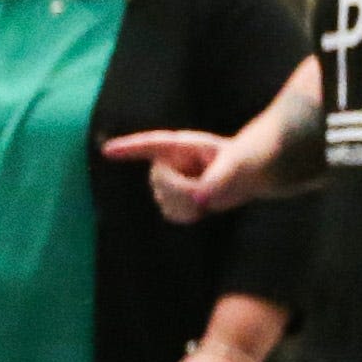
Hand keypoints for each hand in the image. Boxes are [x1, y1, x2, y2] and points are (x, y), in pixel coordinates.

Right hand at [107, 122, 267, 224]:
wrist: (255, 170)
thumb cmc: (247, 161)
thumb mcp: (236, 168)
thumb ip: (216, 182)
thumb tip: (198, 202)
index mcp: (182, 145)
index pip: (150, 145)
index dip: (128, 148)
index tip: (106, 150)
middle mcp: (171, 160)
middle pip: (160, 181)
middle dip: (181, 190)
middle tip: (212, 188)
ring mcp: (172, 178)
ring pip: (164, 201)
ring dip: (186, 205)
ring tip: (209, 196)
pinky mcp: (176, 196)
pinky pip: (171, 214)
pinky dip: (186, 215)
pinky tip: (202, 208)